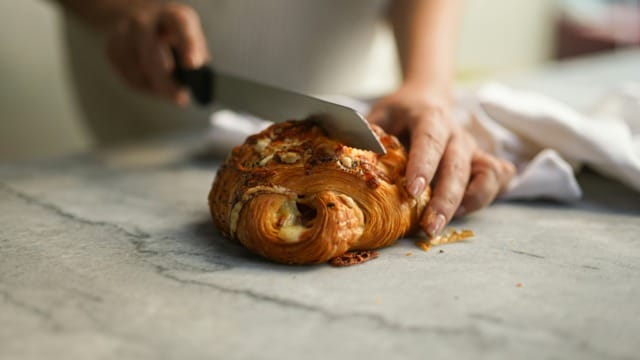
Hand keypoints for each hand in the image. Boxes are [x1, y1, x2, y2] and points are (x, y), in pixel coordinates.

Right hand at [105, 2, 208, 104]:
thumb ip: (196, 55)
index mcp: (171, 16)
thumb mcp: (192, 40)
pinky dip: (144, 87)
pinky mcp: (112, 48)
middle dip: (165, 79)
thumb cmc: (174, 36)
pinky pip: (128, 76)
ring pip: (137, 68)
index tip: (192, 64)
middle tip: (180, 97)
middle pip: (151, 49)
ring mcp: (124, 32)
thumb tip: (195, 76)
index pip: (178, 24)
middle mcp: (144, 20)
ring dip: (155, 86)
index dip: (186, 43)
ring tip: (170, 91)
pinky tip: (154, 84)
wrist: (144, 23)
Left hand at [368, 84, 514, 236]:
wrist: (427, 97)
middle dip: (445, 199)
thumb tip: (354, 154)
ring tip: (444, 223)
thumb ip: (369, 132)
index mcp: (429, 117)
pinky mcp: (481, 160)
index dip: (422, 166)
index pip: (429, 140)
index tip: (412, 191)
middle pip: (457, 166)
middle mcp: (455, 133)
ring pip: (484, 175)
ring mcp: (472, 148)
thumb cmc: (399, 113)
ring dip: (468, 203)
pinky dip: (487, 195)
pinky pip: (497, 178)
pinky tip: (464, 210)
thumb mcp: (380, 113)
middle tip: (429, 227)